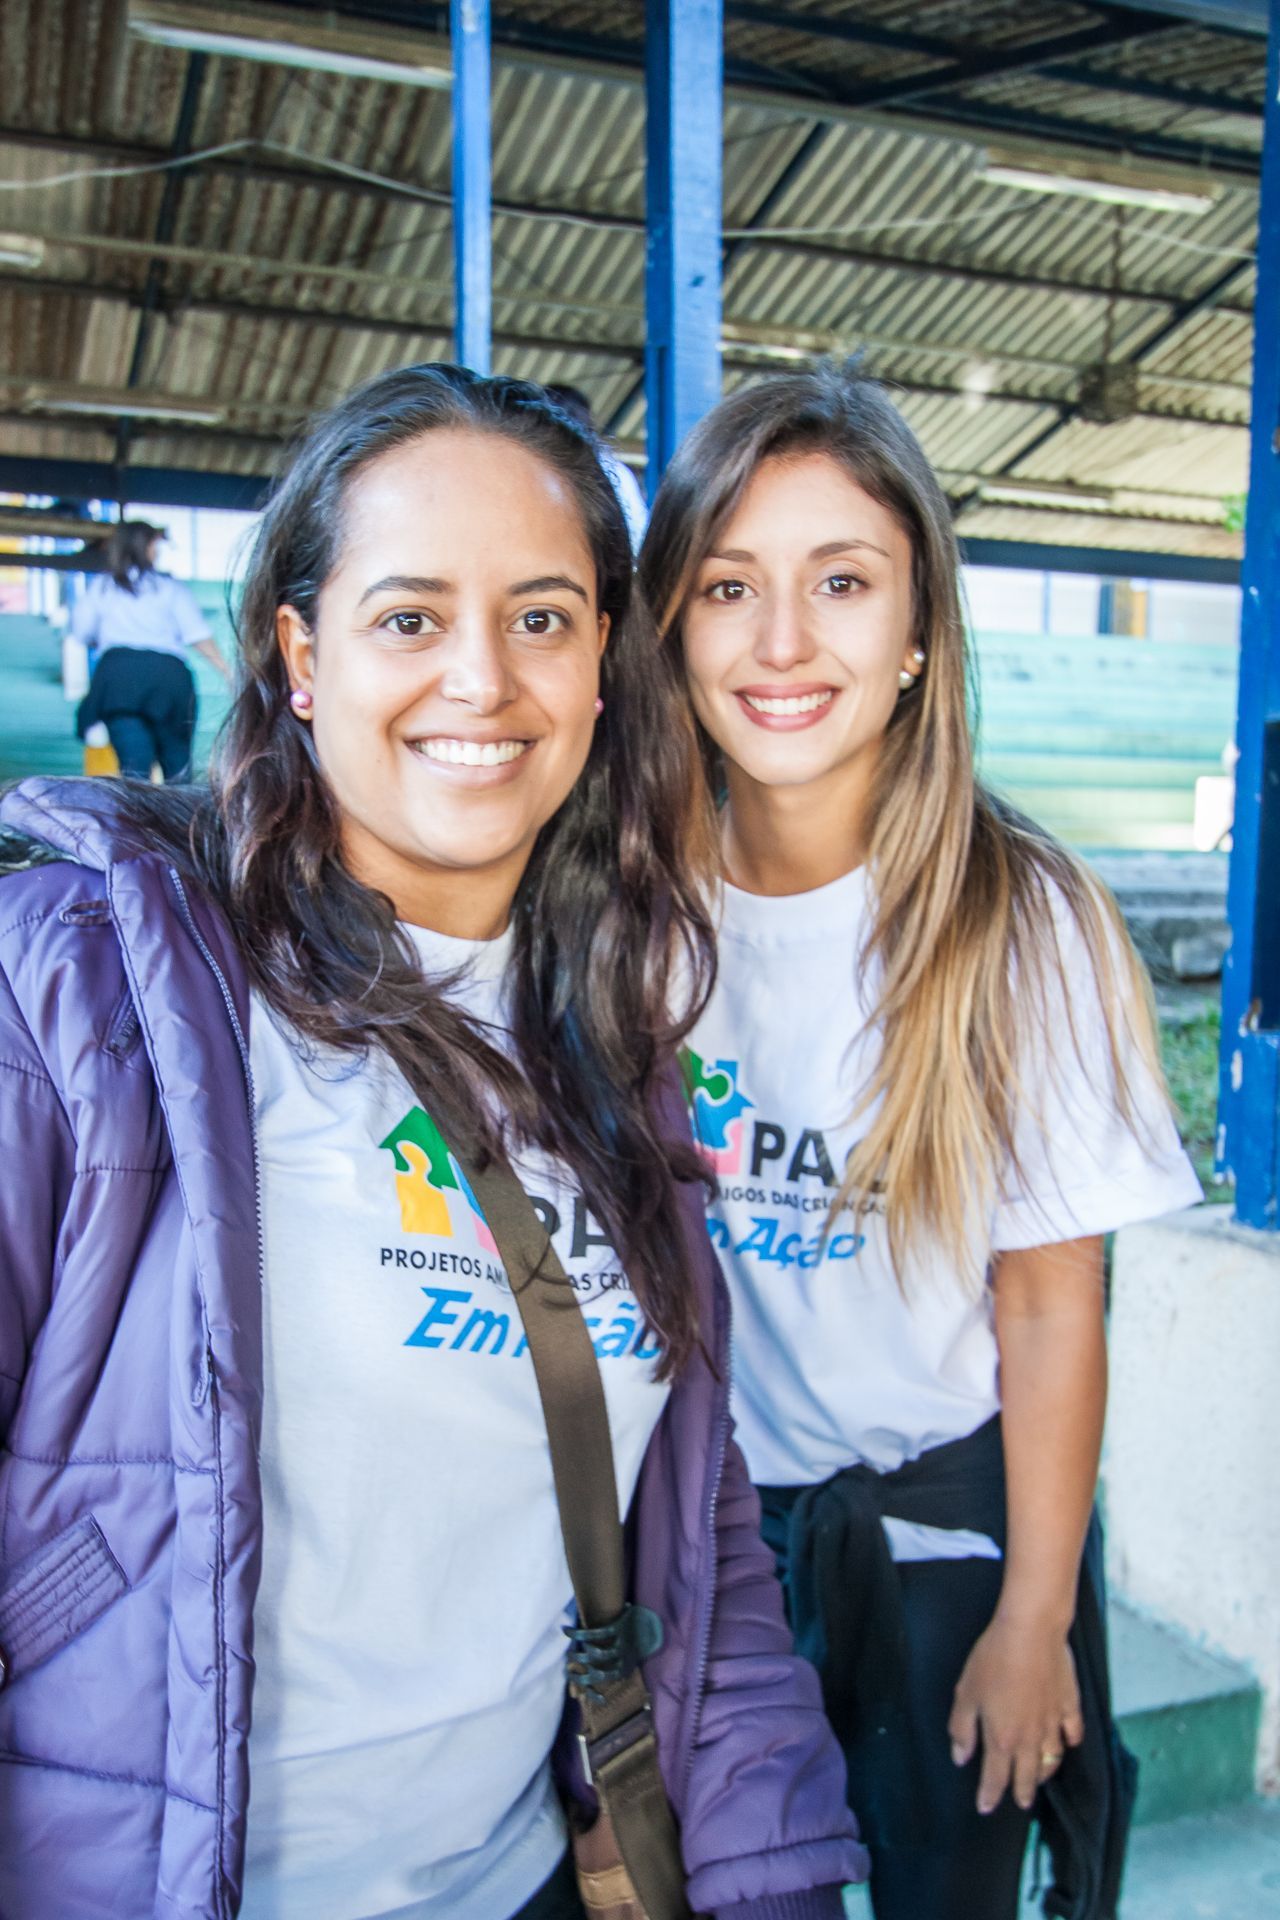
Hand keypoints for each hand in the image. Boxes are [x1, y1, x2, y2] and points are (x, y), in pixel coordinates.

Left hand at [947, 1615, 1083, 1814]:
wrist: (1031, 1632)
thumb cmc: (994, 1660)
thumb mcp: (966, 1693)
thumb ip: (962, 1729)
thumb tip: (960, 1756)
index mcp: (1002, 1738)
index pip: (995, 1777)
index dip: (989, 1795)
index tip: (985, 1807)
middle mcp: (1030, 1738)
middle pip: (1027, 1776)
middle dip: (1021, 1793)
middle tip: (1020, 1804)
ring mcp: (1053, 1722)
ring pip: (1052, 1759)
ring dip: (1044, 1773)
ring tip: (1039, 1778)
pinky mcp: (1069, 1704)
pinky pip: (1073, 1732)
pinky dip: (1069, 1741)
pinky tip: (1067, 1743)